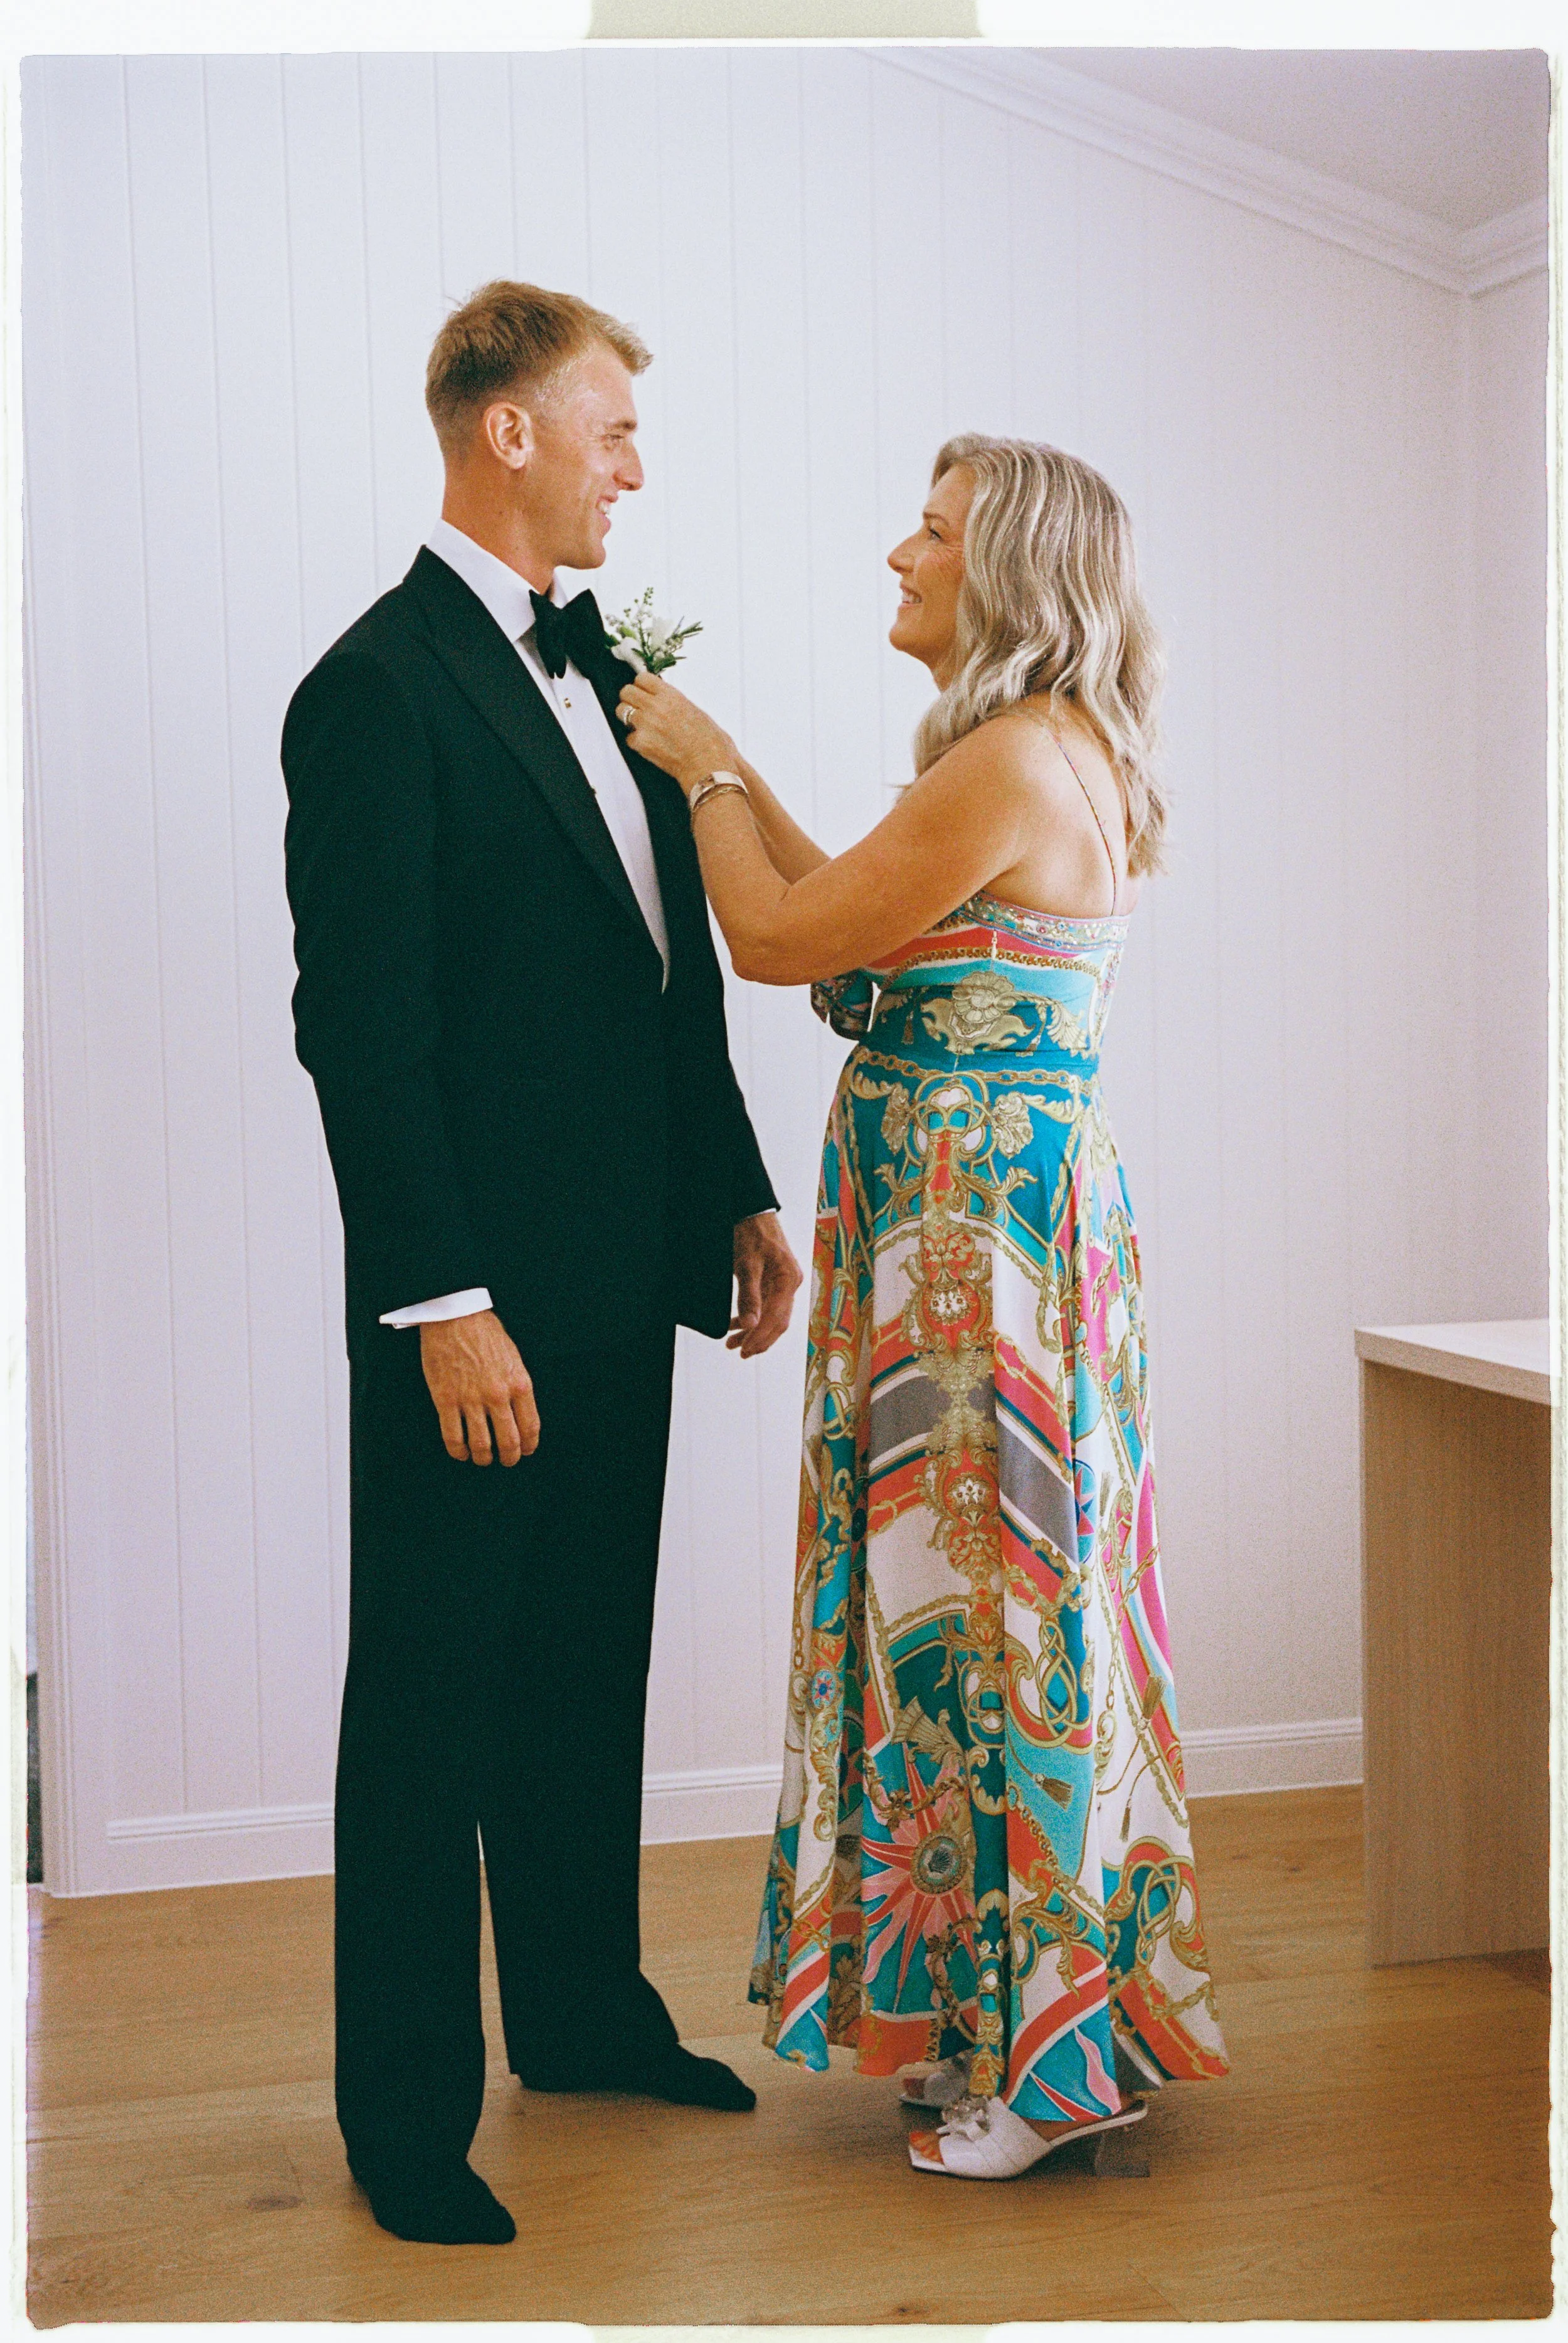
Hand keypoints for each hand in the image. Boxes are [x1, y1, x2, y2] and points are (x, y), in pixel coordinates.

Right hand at [419, 1309, 539, 1464]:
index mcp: (519, 1384)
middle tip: (505, 1461)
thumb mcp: (513, 1357)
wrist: (454, 1316)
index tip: (525, 1451)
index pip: (530, 1427)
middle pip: (508, 1441)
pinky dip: (458, 1451)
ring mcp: (470, 1399)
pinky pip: (452, 1436)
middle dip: (509, 1457)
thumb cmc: (485, 1332)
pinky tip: (461, 1453)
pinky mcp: (445, 1400)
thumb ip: (517, 1385)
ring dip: (483, 1458)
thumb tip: (518, 1412)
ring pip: (480, 1444)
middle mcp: (498, 1395)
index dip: (528, 1445)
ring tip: (482, 1459)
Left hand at [617, 671, 739, 794]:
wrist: (707, 766)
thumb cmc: (710, 743)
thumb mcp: (696, 712)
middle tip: (637, 708)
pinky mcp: (640, 743)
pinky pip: (629, 737)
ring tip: (643, 727)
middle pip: (626, 692)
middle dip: (630, 699)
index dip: (642, 686)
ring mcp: (645, 724)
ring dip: (629, 718)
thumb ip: (676, 704)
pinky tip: (650, 745)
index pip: (642, 678)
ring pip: (621, 712)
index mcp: (670, 696)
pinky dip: (637, 742)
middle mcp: (655, 706)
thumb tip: (667, 703)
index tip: (644, 691)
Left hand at [729, 1211, 802, 1357]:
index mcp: (788, 1280)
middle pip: (778, 1321)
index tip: (744, 1351)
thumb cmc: (750, 1232)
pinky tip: (736, 1324)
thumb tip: (750, 1324)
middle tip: (740, 1352)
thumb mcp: (746, 1264)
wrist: (752, 1209)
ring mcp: (784, 1282)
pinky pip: (767, 1305)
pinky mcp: (775, 1280)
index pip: (777, 1319)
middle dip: (759, 1339)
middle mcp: (790, 1283)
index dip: (761, 1338)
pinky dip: (753, 1317)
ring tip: (733, 1343)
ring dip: (754, 1330)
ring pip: (772, 1315)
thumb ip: (749, 1296)